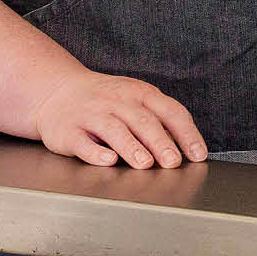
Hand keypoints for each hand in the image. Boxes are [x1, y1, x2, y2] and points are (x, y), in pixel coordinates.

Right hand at [28, 71, 206, 169]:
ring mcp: (92, 115)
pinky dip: (96, 152)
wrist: (58, 91)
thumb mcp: (136, 100)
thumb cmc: (106, 100)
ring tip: (145, 164)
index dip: (187, 133)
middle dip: (161, 143)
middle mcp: (117, 102)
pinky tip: (108, 160)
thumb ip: (159, 120)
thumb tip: (186, 147)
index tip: (198, 154)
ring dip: (132, 147)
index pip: (171, 112)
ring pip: (115, 130)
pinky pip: (82, 142)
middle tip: (173, 162)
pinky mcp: (68, 130)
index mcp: (141, 94)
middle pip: (144, 121)